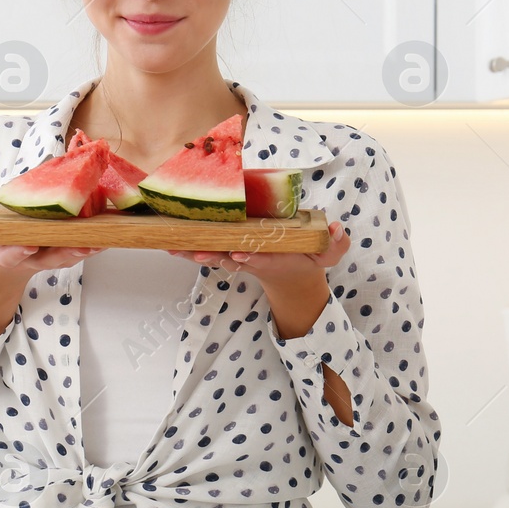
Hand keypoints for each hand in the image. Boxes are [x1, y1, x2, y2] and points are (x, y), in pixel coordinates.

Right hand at [0, 190, 103, 289]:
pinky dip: (94, 237)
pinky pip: (78, 244)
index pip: (8, 255)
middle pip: (48, 258)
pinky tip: (111, 227)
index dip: (17, 251)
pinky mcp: (59, 247)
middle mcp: (28, 257)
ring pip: (69, 253)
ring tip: (105, 237)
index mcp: (0, 254)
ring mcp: (45, 255)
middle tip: (81, 245)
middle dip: (64, 252)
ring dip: (87, 246)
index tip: (27, 245)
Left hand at [165, 220, 350, 289]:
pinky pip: (208, 251)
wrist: (291, 279)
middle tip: (197, 254)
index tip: (240, 253)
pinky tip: (170, 244)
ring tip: (174, 248)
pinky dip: (190, 248)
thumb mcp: (328, 256)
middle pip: (230, 258)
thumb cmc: (308, 260)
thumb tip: (337, 228)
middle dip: (214, 256)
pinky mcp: (230, 254)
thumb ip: (336, 244)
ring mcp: (239, 259)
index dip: (251, 256)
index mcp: (276, 258)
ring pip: (214, 256)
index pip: (262, 257)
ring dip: (194, 253)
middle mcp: (253, 259)